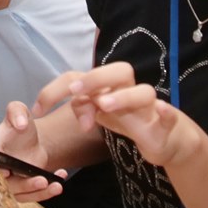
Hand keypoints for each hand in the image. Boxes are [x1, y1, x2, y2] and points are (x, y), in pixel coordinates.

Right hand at [0, 101, 65, 202]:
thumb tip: (21, 123)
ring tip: (56, 186)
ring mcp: (9, 183)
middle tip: (42, 180)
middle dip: (23, 186)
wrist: (30, 138)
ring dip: (38, 193)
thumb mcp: (18, 112)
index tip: (7, 172)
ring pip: (20, 195)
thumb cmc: (20, 124)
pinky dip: (47, 193)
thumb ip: (16, 111)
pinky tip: (59, 182)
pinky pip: (32, 196)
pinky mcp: (22, 189)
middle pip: (5, 185)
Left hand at [51, 62, 193, 169]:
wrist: (162, 136)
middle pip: (118, 71)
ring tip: (103, 105)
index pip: (80, 76)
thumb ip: (84, 108)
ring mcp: (149, 106)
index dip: (56, 90)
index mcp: (108, 85)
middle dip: (95, 78)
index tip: (37, 109)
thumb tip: (80, 111)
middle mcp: (129, 89)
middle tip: (75, 91)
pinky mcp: (165, 123)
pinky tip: (162, 110)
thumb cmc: (126, 119)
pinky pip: (169, 114)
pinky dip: (167, 112)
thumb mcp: (99, 114)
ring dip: (123, 97)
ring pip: (143, 92)